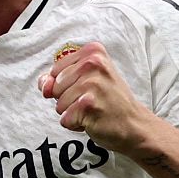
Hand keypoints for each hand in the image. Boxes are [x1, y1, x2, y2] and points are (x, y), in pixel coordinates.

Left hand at [40, 43, 155, 152]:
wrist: (134, 125)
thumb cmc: (110, 102)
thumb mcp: (86, 82)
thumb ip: (59, 79)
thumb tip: (43, 84)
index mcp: (93, 52)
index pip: (55, 70)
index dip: (67, 86)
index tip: (90, 88)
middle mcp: (93, 63)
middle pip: (55, 87)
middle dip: (68, 100)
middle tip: (93, 101)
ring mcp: (91, 84)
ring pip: (58, 104)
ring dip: (73, 113)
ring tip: (94, 111)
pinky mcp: (88, 105)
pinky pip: (64, 119)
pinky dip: (76, 125)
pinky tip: (94, 120)